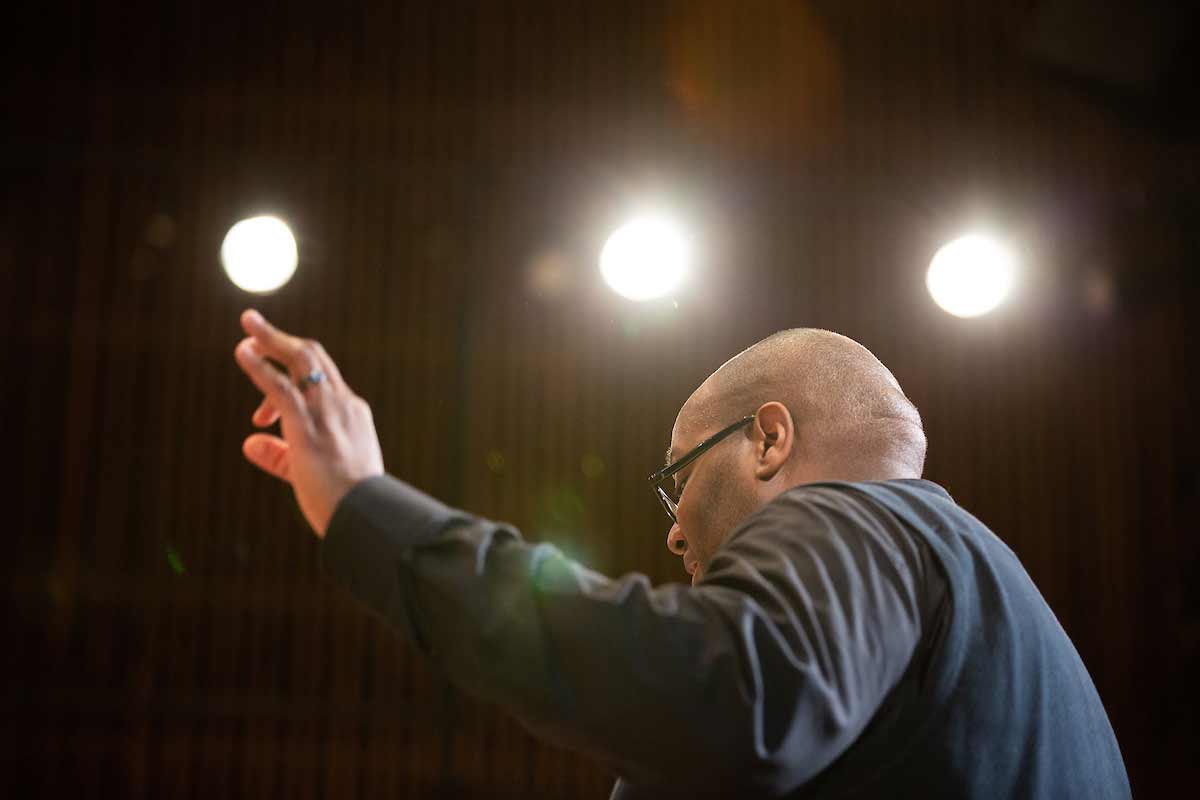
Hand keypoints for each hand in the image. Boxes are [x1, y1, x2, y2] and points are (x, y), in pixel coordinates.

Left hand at [233, 309, 383, 537]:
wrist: (365, 513)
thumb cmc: (346, 501)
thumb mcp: (310, 473)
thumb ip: (278, 456)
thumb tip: (249, 443)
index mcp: (353, 414)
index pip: (322, 381)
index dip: (289, 382)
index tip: (264, 412)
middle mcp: (342, 404)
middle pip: (313, 357)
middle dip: (283, 339)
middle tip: (254, 326)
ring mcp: (327, 411)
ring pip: (301, 359)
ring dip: (271, 338)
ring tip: (248, 323)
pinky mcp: (307, 425)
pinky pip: (279, 387)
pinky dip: (259, 366)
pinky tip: (243, 352)